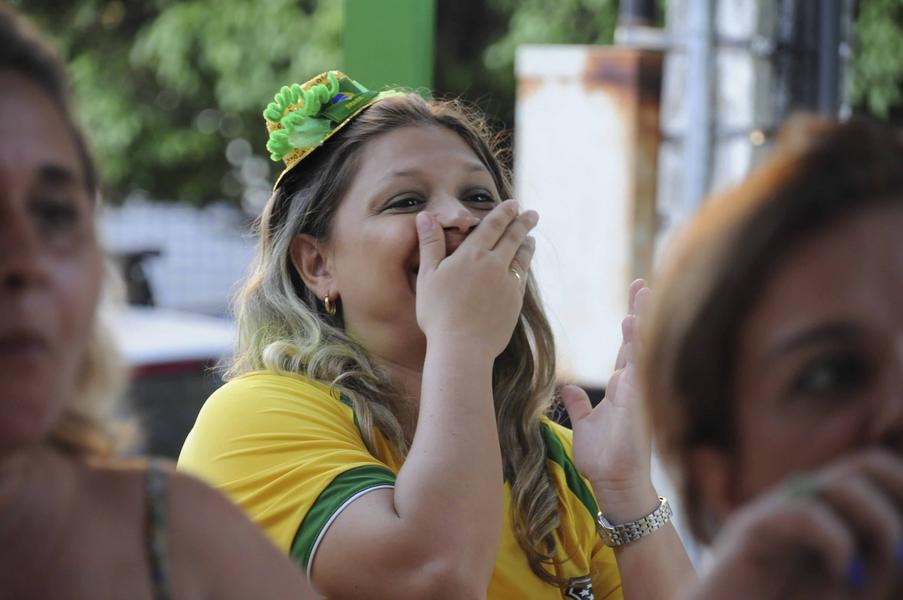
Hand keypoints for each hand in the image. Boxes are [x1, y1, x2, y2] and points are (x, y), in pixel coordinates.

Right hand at [415, 199, 537, 358]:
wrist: (462, 347)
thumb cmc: (438, 312)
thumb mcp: (428, 275)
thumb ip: (430, 243)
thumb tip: (425, 215)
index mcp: (472, 255)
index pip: (492, 226)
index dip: (504, 213)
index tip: (513, 204)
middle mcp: (494, 265)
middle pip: (513, 238)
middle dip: (523, 223)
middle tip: (532, 213)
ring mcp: (508, 284)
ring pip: (522, 257)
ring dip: (527, 244)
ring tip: (531, 238)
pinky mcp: (515, 302)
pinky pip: (522, 278)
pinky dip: (524, 267)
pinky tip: (523, 267)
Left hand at [561, 279, 655, 518]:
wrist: (615, 484)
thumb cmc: (604, 459)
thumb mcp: (584, 425)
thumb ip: (579, 404)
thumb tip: (568, 387)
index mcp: (622, 388)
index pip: (628, 346)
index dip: (632, 322)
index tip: (636, 296)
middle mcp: (633, 385)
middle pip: (639, 340)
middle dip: (641, 311)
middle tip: (642, 282)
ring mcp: (638, 393)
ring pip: (641, 349)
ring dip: (641, 322)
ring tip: (641, 294)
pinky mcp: (637, 403)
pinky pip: (637, 368)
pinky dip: (636, 347)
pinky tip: (635, 325)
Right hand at [690, 449, 902, 599]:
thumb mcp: (850, 590)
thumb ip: (881, 565)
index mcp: (827, 510)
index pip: (878, 469)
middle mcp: (803, 501)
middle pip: (869, 464)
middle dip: (899, 497)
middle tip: (900, 551)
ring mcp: (776, 511)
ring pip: (843, 485)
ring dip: (875, 529)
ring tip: (866, 581)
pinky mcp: (753, 531)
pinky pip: (806, 514)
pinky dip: (837, 545)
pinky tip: (837, 577)